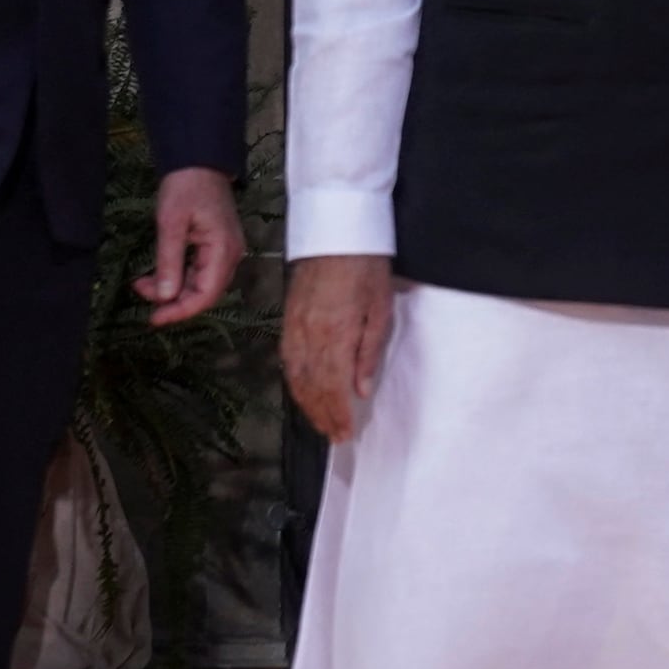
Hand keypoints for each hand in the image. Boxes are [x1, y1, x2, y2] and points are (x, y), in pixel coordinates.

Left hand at [134, 164, 246, 326]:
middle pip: (204, 293)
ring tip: (142, 283)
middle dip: (172, 300)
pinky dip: (177, 276)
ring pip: (200, 284)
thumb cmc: (185, 187)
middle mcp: (230, 256)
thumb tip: (164, 297)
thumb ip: (168, 262)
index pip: (206, 295)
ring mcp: (225, 251)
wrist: (198, 161)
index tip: (154, 319)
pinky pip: (198, 271)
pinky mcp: (216, 247)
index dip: (181, 311)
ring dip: (172, 289)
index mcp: (223, 251)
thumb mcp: (171, 223)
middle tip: (141, 294)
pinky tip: (155, 275)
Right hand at [282, 255, 394, 446]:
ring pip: (297, 377)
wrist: (336, 232)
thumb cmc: (366, 267)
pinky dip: (294, 382)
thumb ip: (369, 352)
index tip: (345, 433)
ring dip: (308, 404)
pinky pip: (288, 360)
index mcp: (334, 335)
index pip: (333, 387)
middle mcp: (309, 336)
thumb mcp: (380, 310)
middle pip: (312, 387)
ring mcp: (294, 327)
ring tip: (320, 422)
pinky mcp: (288, 319)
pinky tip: (302, 393)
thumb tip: (361, 389)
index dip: (338, 414)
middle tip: (334, 436)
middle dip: (323, 415)